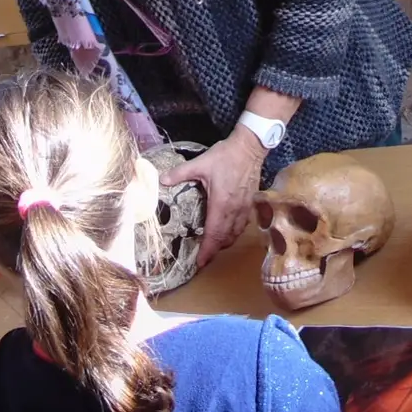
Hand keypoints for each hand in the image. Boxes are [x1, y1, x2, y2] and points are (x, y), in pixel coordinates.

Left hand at [163, 130, 267, 267]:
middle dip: (214, 251)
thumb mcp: (200, 163)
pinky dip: (233, 233)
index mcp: (221, 204)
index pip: (214, 234)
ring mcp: (244, 208)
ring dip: (224, 243)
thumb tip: (161, 180)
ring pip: (235, 233)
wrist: (250, 147)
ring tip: (213, 247)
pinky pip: (242, 225)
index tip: (200, 263)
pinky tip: (227, 232)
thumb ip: (180, 173)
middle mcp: (234, 210)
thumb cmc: (225, 156)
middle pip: (225, 238)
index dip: (207, 251)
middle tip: (203, 259)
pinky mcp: (250, 204)